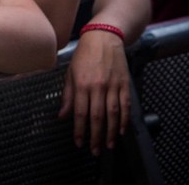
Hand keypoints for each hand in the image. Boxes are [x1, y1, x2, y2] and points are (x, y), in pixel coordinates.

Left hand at [58, 31, 130, 155]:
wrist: (104, 37)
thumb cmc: (83, 55)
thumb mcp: (70, 73)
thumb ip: (67, 95)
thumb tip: (62, 115)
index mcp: (82, 84)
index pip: (80, 113)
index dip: (79, 130)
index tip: (79, 142)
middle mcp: (98, 87)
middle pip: (97, 117)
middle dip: (96, 136)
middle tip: (95, 150)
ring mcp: (113, 86)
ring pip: (113, 115)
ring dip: (111, 132)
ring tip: (109, 145)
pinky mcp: (124, 84)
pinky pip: (125, 106)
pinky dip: (124, 120)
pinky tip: (121, 130)